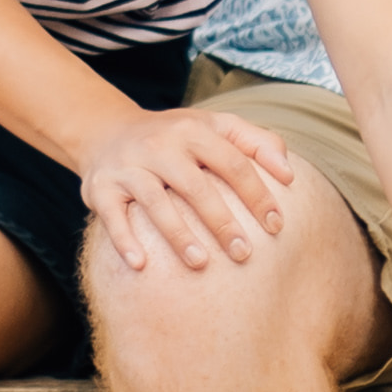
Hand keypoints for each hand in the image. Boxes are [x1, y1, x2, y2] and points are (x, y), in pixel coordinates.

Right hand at [74, 104, 297, 278]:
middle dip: (222, 222)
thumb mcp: (213, 126)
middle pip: (196, 186)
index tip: (276, 226)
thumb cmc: (173, 137)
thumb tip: (290, 174)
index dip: (257, 195)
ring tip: (201, 263)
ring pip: (155, 203)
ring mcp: (128, 167)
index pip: (233, 163)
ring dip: (179, 235)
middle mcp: (160, 146)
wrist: (105, 130)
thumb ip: (256, 142)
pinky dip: (125, 240)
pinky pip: (112, 216)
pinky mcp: (101, 188)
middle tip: (244, 254)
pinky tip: (141, 264)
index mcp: (193, 130)